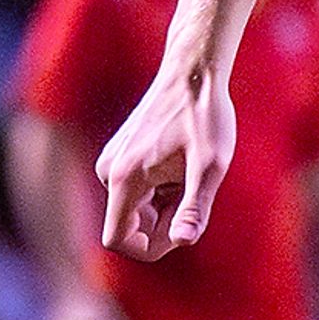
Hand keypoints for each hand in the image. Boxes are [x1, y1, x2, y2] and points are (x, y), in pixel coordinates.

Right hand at [96, 61, 236, 260]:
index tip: (182, 231)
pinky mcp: (119, 156)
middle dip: (164, 222)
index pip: (118, 240)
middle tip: (196, 190)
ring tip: (190, 172)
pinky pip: (135, 192)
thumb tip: (183, 241)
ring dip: (165, 204)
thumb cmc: (204, 117)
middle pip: (131, 226)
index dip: (150, 248)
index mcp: (124, 178)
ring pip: (136, 209)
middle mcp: (108, 172)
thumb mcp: (210, 166)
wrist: (192, 71)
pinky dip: (160, 190)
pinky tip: (180, 163)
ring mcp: (112, 163)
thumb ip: (194, 208)